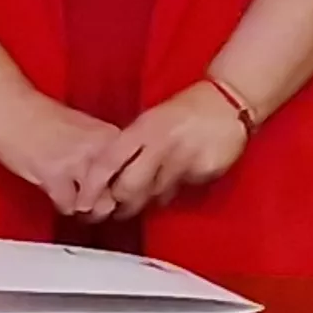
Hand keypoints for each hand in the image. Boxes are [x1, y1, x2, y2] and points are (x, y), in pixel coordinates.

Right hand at [0, 92, 127, 218]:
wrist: (10, 109)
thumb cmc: (42, 117)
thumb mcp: (86, 129)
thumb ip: (103, 152)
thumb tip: (118, 177)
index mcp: (111, 135)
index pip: (135, 171)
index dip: (129, 187)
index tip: (123, 194)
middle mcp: (99, 148)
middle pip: (120, 192)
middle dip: (112, 203)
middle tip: (104, 207)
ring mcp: (77, 163)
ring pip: (98, 203)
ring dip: (89, 209)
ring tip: (82, 205)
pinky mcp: (53, 175)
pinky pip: (69, 205)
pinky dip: (65, 207)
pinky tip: (61, 199)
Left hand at [90, 84, 253, 217]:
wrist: (228, 101)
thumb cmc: (185, 111)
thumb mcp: (151, 120)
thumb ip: (131, 147)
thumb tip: (110, 179)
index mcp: (144, 128)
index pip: (108, 162)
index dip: (92, 187)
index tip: (83, 205)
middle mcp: (162, 143)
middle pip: (129, 187)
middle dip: (120, 204)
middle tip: (116, 211)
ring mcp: (185, 158)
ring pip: (155, 194)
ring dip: (147, 200)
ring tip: (146, 196)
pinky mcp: (206, 169)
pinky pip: (182, 189)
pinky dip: (175, 189)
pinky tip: (178, 177)